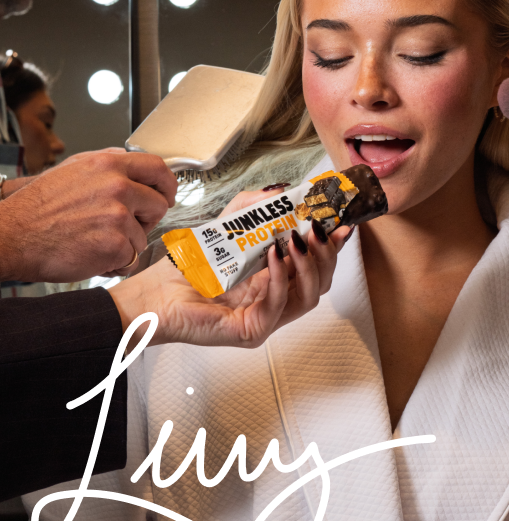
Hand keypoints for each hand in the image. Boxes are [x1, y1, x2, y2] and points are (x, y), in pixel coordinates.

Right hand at [0, 150, 176, 282]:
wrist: (13, 237)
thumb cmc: (37, 209)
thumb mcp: (72, 170)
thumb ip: (107, 166)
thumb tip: (133, 165)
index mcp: (107, 165)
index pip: (157, 167)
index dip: (167, 184)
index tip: (167, 194)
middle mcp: (117, 187)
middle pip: (159, 204)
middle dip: (146, 218)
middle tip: (122, 225)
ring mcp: (118, 216)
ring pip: (144, 235)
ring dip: (126, 243)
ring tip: (95, 239)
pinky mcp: (116, 244)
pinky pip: (132, 257)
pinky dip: (116, 262)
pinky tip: (93, 254)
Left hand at [108, 189, 349, 347]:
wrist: (155, 294)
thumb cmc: (188, 268)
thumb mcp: (226, 226)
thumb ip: (252, 207)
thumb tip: (279, 191)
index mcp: (276, 277)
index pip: (316, 263)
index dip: (333, 244)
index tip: (342, 222)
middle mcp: (276, 298)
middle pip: (321, 281)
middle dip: (326, 253)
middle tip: (319, 228)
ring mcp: (267, 317)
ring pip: (309, 296)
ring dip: (308, 264)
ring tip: (297, 239)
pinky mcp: (252, 330)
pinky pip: (278, 307)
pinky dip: (280, 279)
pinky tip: (274, 257)